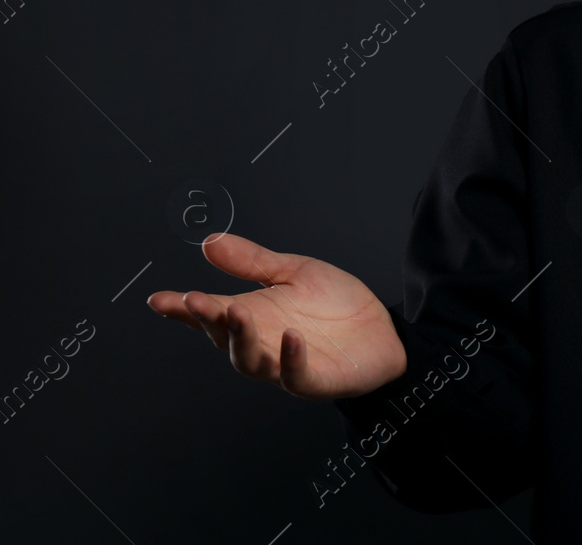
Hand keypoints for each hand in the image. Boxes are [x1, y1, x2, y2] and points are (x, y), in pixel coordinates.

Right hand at [147, 232, 405, 401]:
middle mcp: (261, 342)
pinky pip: (296, 375)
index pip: (211, 312)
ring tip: (236, 312)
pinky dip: (290, 358)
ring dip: (241, 338)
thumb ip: (253, 262)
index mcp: (252, 315)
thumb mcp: (295, 272)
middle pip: (224, 336)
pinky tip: (291, 338)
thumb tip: (210, 242)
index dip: (183, 309)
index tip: (159, 299)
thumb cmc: (335, 305)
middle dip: (207, 319)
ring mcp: (284, 364)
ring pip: (250, 360)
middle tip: (194, 300)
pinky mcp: (314, 380)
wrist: (382, 331)